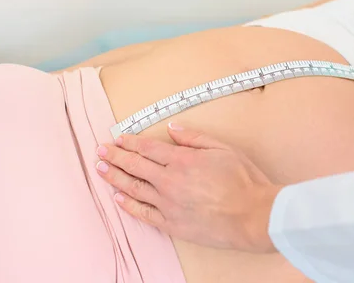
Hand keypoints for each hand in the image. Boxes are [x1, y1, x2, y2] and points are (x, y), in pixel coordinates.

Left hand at [96, 123, 280, 252]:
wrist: (253, 216)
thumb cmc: (243, 181)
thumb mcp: (223, 149)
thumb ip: (195, 138)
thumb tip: (173, 129)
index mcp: (182, 160)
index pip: (148, 148)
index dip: (131, 142)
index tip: (119, 139)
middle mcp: (170, 181)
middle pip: (135, 166)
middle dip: (115, 157)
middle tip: (100, 151)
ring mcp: (168, 204)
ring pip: (134, 189)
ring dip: (115, 178)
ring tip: (101, 170)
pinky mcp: (172, 224)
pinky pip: (144, 213)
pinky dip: (129, 205)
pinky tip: (118, 199)